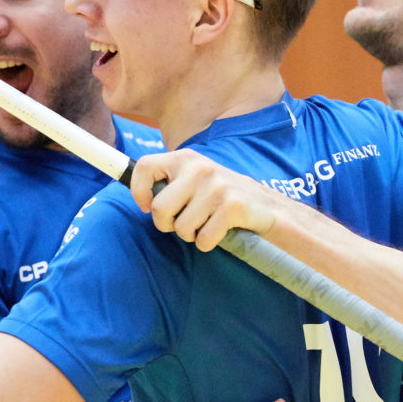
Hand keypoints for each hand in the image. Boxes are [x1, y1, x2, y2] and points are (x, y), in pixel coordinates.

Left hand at [129, 149, 287, 250]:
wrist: (265, 206)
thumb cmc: (221, 196)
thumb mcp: (194, 179)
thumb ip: (168, 182)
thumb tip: (137, 195)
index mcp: (186, 158)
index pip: (145, 167)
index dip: (139, 192)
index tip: (146, 205)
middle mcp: (200, 168)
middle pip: (159, 209)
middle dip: (167, 224)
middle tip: (182, 223)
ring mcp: (216, 186)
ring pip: (181, 227)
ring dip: (190, 235)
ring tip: (204, 224)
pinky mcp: (232, 206)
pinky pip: (203, 239)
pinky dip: (207, 243)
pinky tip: (218, 232)